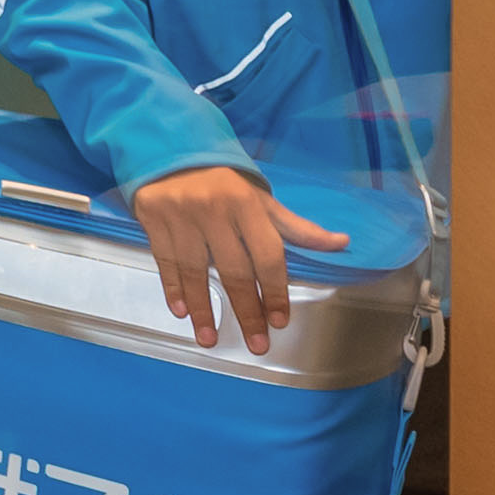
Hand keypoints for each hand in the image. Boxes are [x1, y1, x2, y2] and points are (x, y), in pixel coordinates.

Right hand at [125, 163, 340, 355]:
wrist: (172, 150)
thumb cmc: (224, 182)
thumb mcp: (261, 199)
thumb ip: (296, 227)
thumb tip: (341, 243)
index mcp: (247, 205)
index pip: (267, 255)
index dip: (275, 290)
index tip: (279, 321)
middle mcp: (215, 211)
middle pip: (235, 270)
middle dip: (247, 310)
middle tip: (256, 343)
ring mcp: (182, 216)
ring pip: (195, 270)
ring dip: (204, 308)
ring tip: (209, 339)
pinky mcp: (154, 219)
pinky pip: (165, 260)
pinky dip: (172, 287)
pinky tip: (181, 312)